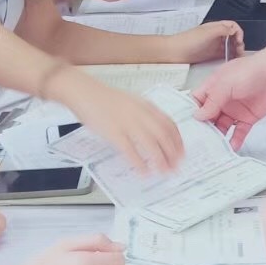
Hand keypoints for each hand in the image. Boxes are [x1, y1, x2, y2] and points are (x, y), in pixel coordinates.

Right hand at [55, 68, 183, 172]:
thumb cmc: (104, 99)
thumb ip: (143, 114)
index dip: (178, 140)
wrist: (84, 92)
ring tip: (163, 172)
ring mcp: (128, 123)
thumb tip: (155, 132)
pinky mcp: (114, 132)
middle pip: (164, 135)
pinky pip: (131, 151)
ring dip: (160, 160)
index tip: (181, 152)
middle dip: (173, 153)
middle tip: (176, 166)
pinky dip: (140, 163)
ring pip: (151, 144)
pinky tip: (144, 172)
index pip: (169, 124)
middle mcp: (140, 113)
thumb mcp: (130, 102)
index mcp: (146, 106)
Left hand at [167, 20, 243, 64]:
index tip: (239, 41)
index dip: (238, 33)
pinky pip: (224, 55)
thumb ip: (222, 29)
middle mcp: (216, 35)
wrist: (175, 52)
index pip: (232, 26)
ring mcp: (213, 45)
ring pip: (229, 46)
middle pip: (233, 37)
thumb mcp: (207, 33)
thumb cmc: (187, 41)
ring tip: (237, 58)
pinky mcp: (211, 54)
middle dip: (239, 43)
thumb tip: (234, 30)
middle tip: (240, 51)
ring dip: (235, 51)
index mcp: (215, 27)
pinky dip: (229, 57)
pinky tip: (230, 61)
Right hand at [193, 52, 265, 147]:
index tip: (185, 127)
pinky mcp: (248, 118)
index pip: (197, 102)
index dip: (191, 113)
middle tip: (197, 142)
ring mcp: (234, 110)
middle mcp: (222, 100)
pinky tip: (230, 147)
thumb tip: (198, 115)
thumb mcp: (225, 84)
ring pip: (221, 127)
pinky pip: (239, 132)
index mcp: (213, 88)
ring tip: (212, 148)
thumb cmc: (250, 71)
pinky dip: (235, 140)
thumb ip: (212, 101)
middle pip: (208, 117)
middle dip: (203, 128)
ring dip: (217, 136)